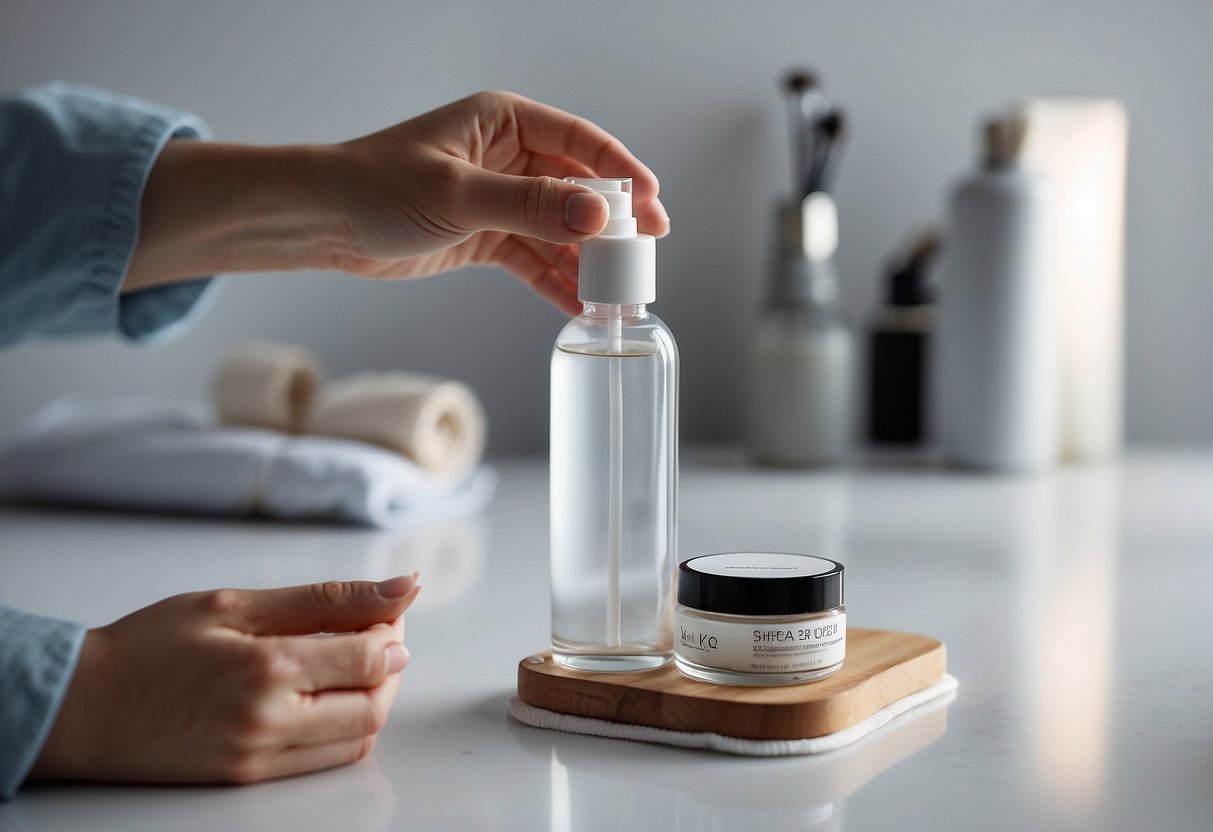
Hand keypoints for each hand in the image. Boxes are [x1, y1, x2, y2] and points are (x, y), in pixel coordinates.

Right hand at [30, 574, 421, 785]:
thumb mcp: (235, 605)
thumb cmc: (149, 647)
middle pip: (375, 702)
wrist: (79, 708)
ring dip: (372, 697)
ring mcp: (261, 757)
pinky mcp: (249, 778)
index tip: (388, 608)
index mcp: (268, 668)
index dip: (393, 628)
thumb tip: (402, 588)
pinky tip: (326, 695)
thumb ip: (326, 599)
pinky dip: (345, 727)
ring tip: (351, 662)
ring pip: (359, 736)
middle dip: (391, 665)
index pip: (372, 656)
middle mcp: (270, 721)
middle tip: (377, 633)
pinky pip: (326, 760)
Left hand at [125, 91, 668, 315]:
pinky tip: (577, 305)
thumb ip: (529, 205)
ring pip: (559, 228)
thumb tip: (596, 216)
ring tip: (615, 292)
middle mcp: (508, 156)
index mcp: (505, 122)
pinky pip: (533, 258)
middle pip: (578, 188)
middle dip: (612, 224)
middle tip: (645, 254)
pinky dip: (554, 280)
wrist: (322, 221)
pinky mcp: (485, 236)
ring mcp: (499, 198)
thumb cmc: (376, 187)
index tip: (653, 204)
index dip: (622, 172)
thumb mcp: (458, 194)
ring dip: (585, 260)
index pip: (580, 141)